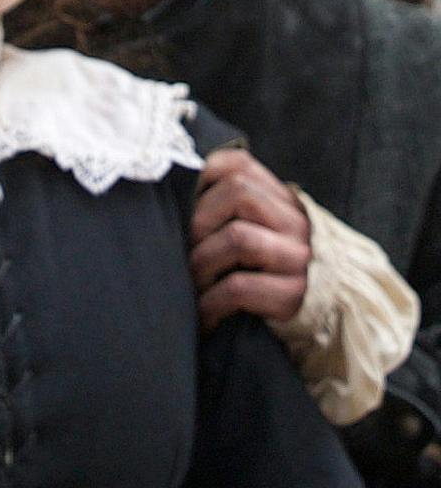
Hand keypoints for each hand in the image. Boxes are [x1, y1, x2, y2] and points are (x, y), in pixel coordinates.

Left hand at [190, 147, 310, 329]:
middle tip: (183, 248)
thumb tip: (168, 190)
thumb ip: (224, 208)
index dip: (203, 173)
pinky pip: (240, 287)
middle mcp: (296, 223)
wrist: (318, 322)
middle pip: (239, 193)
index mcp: (281, 201)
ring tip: (193, 281)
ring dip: (202, 262)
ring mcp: (300, 258)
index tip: (180, 198)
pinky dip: (211, 301)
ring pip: (239, 237)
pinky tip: (203, 313)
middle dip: (199, 221)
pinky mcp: (296, 296)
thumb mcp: (251, 232)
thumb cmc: (262, 274)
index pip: (239, 164)